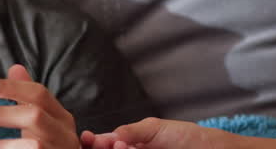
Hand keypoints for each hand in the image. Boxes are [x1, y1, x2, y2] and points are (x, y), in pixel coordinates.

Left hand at [0, 64, 77, 148]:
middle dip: (2, 114)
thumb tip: (15, 68)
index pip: (39, 94)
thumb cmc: (52, 145)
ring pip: (34, 145)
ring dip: (4, 145)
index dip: (12, 87)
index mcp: (61, 117)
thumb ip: (28, 97)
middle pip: (35, 116)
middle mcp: (64, 133)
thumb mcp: (44, 119)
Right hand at [81, 118, 234, 148]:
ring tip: (123, 146)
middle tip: (107, 143)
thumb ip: (132, 130)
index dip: (95, 142)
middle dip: (103, 148)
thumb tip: (110, 135)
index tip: (88, 139)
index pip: (107, 143)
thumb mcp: (156, 128)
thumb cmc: (188, 138)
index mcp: (133, 141)